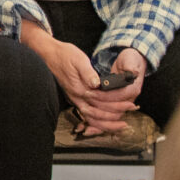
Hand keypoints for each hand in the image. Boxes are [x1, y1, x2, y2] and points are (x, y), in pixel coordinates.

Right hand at [21, 20, 141, 133]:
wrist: (49, 54)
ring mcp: (74, 99)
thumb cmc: (64, 55)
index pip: (102, 99)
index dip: (117, 103)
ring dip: (106, 123)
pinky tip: (105, 122)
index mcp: (79, 87)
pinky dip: (96, 122)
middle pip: (98, 113)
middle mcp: (77, 96)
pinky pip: (86, 115)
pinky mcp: (74, 98)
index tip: (131, 104)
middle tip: (130, 114)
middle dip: (115, 116)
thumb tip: (97, 84)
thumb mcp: (78, 59)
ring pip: (91, 118)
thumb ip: (88, 72)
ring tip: (120, 125)